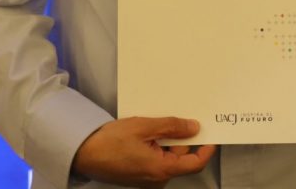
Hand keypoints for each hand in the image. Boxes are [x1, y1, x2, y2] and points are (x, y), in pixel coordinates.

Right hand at [72, 116, 216, 187]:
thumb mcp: (145, 127)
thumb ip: (172, 127)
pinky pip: (156, 158)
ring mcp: (148, 178)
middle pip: (180, 156)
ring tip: (153, 123)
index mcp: (162, 169)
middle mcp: (158, 179)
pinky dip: (156, 144)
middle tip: (175, 116)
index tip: (212, 134)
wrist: (84, 153)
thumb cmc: (111, 141)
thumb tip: (194, 128)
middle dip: (179, 137)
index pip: (195, 163)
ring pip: (167, 156)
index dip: (206, 148)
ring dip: (165, 139)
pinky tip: (146, 132)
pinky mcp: (140, 174)